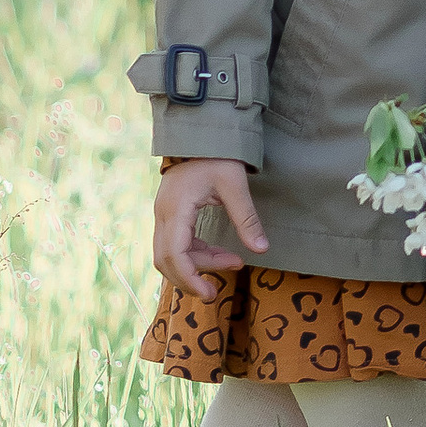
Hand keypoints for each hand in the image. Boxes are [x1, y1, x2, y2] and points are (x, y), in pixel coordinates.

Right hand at [153, 156, 266, 299]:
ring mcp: (163, 215)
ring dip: (197, 264)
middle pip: (166, 260)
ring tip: (232, 261)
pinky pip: (176, 243)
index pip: (174, 254)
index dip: (189, 278)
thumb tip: (262, 249)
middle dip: (190, 277)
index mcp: (175, 209)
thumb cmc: (218, 155)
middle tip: (216, 290)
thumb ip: (246, 218)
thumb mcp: (235, 185)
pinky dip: (195, 253)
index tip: (209, 293)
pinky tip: (220, 252)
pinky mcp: (170, 214)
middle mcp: (163, 215)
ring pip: (170, 254)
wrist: (201, 133)